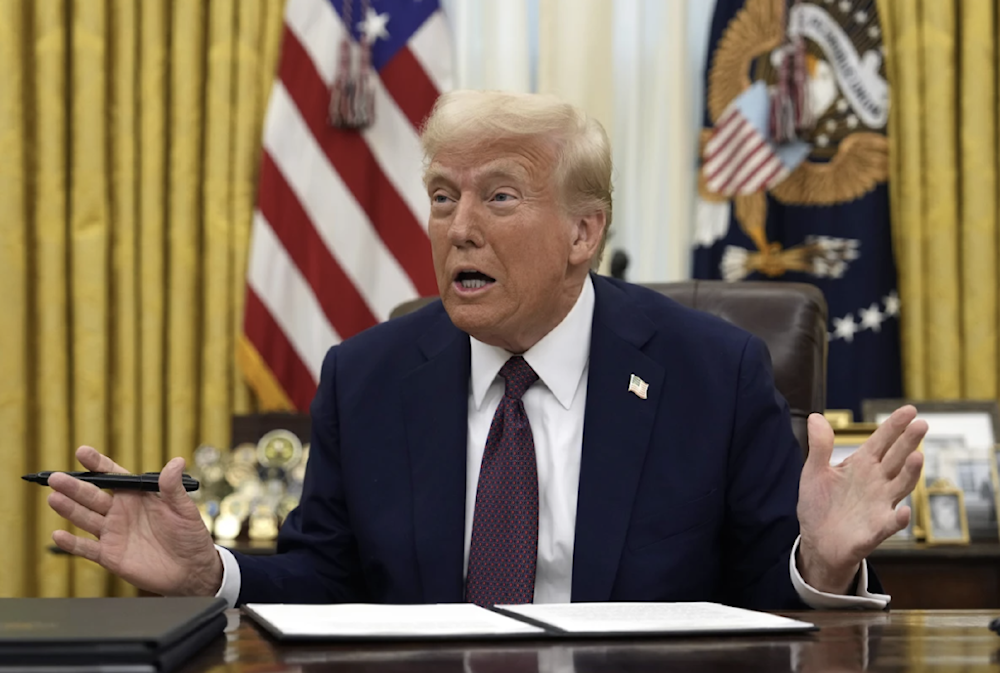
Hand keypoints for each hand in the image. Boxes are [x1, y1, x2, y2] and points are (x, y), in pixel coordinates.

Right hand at [47, 446, 222, 596]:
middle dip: (74, 486)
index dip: (98, 464)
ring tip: (53, 497)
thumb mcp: (183, 509)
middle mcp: (121, 512)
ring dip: (69, 508)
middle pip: (92, 496)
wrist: (191, 570)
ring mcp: (113, 533)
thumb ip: (173, 487)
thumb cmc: (189, 536)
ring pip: (86, 518)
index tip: (82, 452)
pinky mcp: (110, 555)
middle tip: (56, 477)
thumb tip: (177, 461)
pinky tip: (58, 534)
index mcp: (137, 496)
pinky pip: (87, 548)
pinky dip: (72, 543)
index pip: (113, 476)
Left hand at [797, 406, 926, 593]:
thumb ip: (820, 446)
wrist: (817, 541)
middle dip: (908, 442)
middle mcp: (876, 482)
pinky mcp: (876, 530)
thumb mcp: (814, 472)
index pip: (881, 441)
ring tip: (917, 456)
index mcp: (861, 465)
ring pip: (900, 486)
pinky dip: (898, 519)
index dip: (894, 426)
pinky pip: (890, 524)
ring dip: (910, 473)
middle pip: (896, 458)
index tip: (910, 410)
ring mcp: (879, 505)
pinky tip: (903, 512)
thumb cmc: (819, 505)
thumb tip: (815, 416)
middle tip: (921, 424)